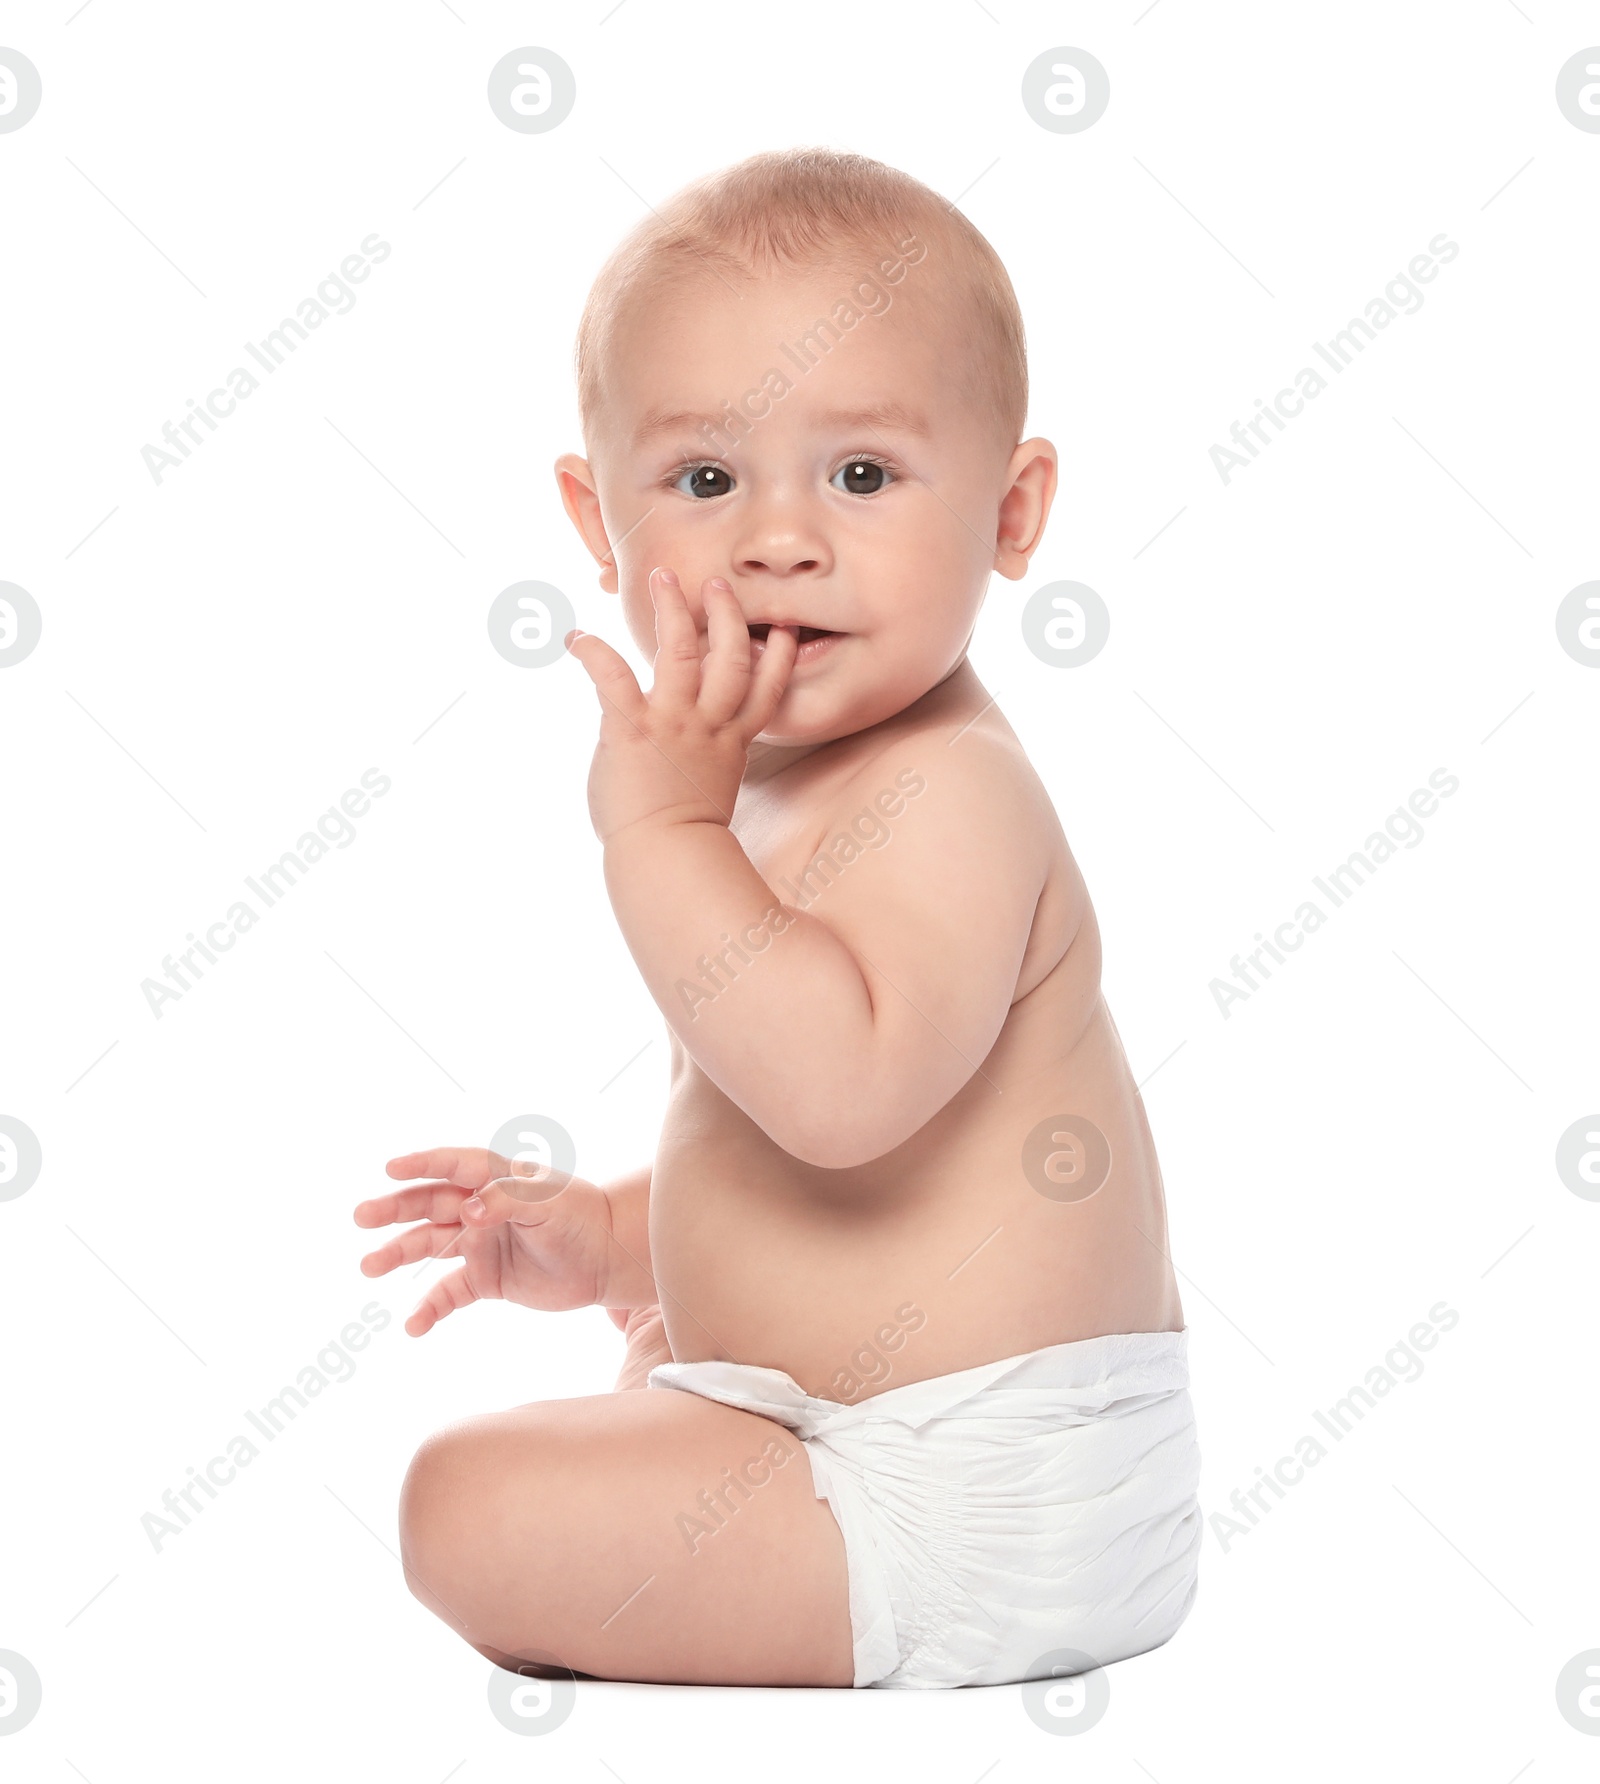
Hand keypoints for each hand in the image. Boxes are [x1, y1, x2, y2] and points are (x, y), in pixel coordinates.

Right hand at [354, 1147, 615, 1336]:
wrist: (607, 1260)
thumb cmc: (580, 1217)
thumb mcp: (547, 1203)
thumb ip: (506, 1201)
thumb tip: (466, 1211)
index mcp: (496, 1178)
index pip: (453, 1164)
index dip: (422, 1163)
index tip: (391, 1168)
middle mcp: (480, 1208)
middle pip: (429, 1204)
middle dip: (394, 1209)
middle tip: (362, 1217)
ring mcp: (479, 1243)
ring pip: (429, 1246)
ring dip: (398, 1254)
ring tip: (368, 1266)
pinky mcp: (486, 1279)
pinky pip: (449, 1293)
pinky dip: (429, 1308)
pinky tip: (412, 1325)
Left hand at [565, 567, 798, 844]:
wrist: (665, 855)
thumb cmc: (682, 837)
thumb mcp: (709, 792)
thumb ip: (705, 761)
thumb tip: (691, 753)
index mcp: (729, 743)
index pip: (765, 691)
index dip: (779, 657)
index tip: (786, 628)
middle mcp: (707, 725)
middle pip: (731, 657)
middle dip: (728, 616)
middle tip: (719, 585)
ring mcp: (673, 722)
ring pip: (683, 651)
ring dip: (673, 611)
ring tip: (663, 578)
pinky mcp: (633, 728)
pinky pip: (614, 678)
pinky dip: (593, 654)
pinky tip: (576, 637)